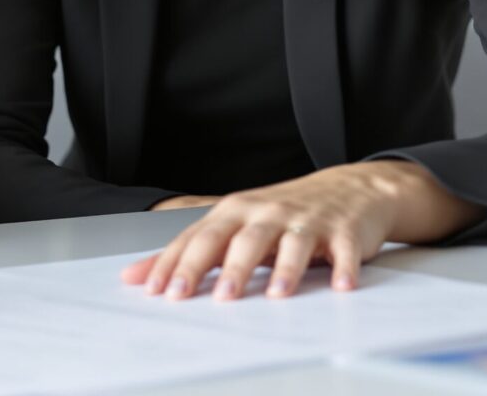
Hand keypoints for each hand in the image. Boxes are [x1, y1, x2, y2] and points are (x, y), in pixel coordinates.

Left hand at [120, 161, 481, 300]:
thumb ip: (189, 252)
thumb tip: (137, 275)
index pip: (199, 238)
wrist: (349, 189)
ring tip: (275, 294)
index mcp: (235, 212)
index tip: (160, 290)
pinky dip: (343, 267)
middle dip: (227, 268)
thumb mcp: (234, 225)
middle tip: (217, 297)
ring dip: (283, 270)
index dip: (180, 263)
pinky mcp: (343, 231)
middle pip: (241, 239)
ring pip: (290, 244)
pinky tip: (341, 285)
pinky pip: (343, 251)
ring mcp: (305, 221)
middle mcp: (266, 213)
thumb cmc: (281, 212)